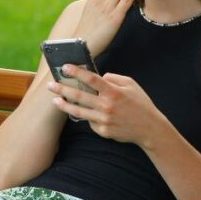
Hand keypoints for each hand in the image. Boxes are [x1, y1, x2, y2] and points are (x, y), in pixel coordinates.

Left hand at [47, 64, 167, 147]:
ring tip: (55, 100)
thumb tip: (98, 77)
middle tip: (50, 85)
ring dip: (64, 105)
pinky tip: (90, 114)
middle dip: (62, 89)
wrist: (150, 129)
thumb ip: (113, 78)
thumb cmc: (140, 104)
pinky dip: (88, 117)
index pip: (91, 79)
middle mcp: (107, 106)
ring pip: (78, 112)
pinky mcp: (103, 131)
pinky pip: (90, 122)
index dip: (77, 72)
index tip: (64, 67)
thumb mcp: (131, 84)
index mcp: (114, 91)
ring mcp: (104, 120)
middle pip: (79, 96)